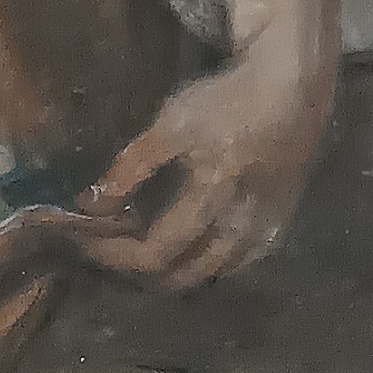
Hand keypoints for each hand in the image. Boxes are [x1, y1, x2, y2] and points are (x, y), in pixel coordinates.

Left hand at [78, 21, 337, 289]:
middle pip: (180, 276)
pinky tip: (176, 250)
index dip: (115, 254)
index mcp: (213, 195)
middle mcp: (241, 229)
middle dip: (134, 270)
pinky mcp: (274, 236)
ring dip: (165, 273)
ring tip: (130, 250)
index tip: (82, 241)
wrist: (290, 95)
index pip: (156, 251)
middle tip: (101, 250)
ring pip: (206, 277)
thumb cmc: (225, 103)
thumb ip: (131, 165)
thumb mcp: (171, 124)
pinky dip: (197, 266)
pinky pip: (230, 267)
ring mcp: (263, 238)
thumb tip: (90, 205)